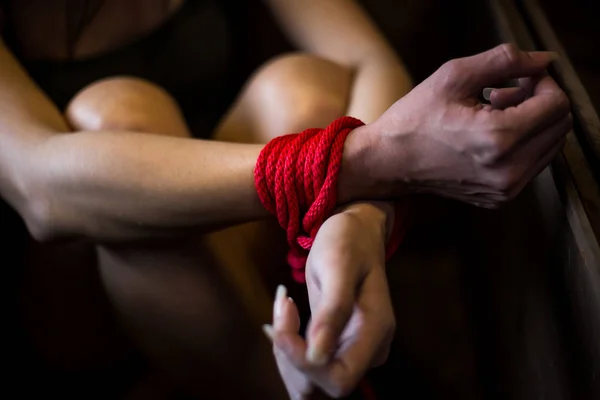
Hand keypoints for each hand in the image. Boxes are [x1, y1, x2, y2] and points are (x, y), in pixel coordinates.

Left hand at [264, 202, 395, 397]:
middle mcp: (368, 349)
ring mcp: (354, 348)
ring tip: (281, 311)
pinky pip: (309, 364)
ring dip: (286, 355)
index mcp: (374, 332)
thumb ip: (332, 310)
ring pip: (311, 380)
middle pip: (322, 385)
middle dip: (290, 357)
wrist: (356, 230)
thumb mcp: (337, 265)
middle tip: (279, 313)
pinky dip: (289, 350)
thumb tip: (317, 356)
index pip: (339, 378)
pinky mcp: (339, 344)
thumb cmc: (348, 240)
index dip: (304, 363)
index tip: (281, 327)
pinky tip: (283, 320)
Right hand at [343, 44, 570, 207]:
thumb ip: (505, 61)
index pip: (556, 105)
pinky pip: (532, 163)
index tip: (516, 78)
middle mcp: (508, 171)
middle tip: (502, 94)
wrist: (388, 163)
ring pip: (550, 146)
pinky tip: (488, 136)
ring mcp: (505, 189)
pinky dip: (521, 144)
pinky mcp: (500, 197)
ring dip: (531, 123)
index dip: (542, 83)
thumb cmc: (413, 120)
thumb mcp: (453, 77)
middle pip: (559, 126)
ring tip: (492, 114)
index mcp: (497, 140)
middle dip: (539, 102)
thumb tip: (542, 62)